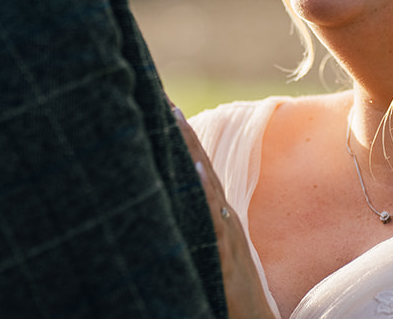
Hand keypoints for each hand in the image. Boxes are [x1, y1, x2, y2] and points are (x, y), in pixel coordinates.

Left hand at [172, 109, 276, 318]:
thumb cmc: (235, 303)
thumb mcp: (215, 263)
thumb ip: (204, 239)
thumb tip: (179, 213)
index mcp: (220, 222)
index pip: (199, 171)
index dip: (183, 140)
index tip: (164, 106)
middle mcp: (224, 223)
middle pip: (200, 167)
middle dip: (180, 133)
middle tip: (158, 94)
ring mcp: (226, 238)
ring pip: (205, 185)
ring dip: (189, 150)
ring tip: (171, 115)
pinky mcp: (225, 260)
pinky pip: (213, 221)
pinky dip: (204, 193)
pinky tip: (193, 169)